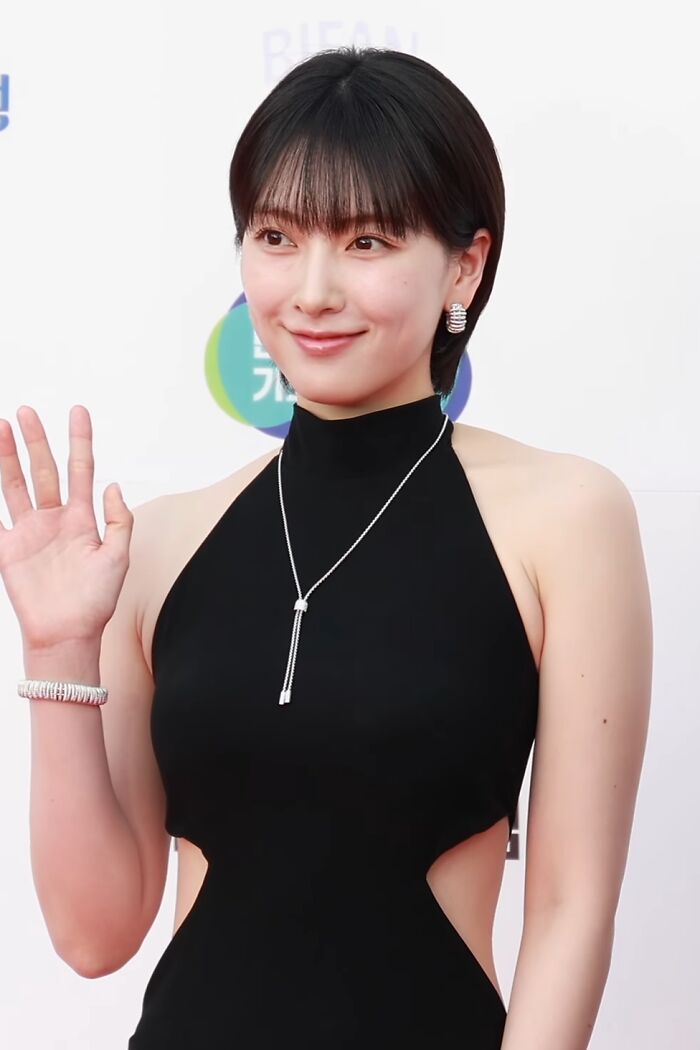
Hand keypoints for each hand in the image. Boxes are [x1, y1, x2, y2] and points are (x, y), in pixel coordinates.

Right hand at [0, 405, 133, 651]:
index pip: (80, 470)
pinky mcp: (7, 549)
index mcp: (82, 519)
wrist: (67, 635)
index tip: (78, 411)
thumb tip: (114, 484)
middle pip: (43, 470)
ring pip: (15, 485)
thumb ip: (119, 520)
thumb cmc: (96, 601)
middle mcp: (54, 520)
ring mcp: (28, 532)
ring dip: (5, 458)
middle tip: (25, 412)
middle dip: (35, 441)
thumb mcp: (118, 559)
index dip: (80, 441)